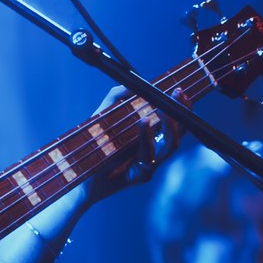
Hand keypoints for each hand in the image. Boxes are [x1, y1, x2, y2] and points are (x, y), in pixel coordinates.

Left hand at [82, 84, 178, 198]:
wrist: (80, 178)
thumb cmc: (95, 149)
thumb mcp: (103, 117)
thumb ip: (115, 98)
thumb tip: (131, 83)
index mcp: (149, 138)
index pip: (174, 122)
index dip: (182, 107)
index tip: (180, 90)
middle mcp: (153, 152)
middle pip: (179, 133)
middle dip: (181, 112)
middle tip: (177, 95)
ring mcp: (149, 165)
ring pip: (169, 147)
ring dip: (169, 125)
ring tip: (161, 108)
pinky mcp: (139, 176)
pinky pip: (148, 158)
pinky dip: (146, 139)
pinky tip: (144, 123)